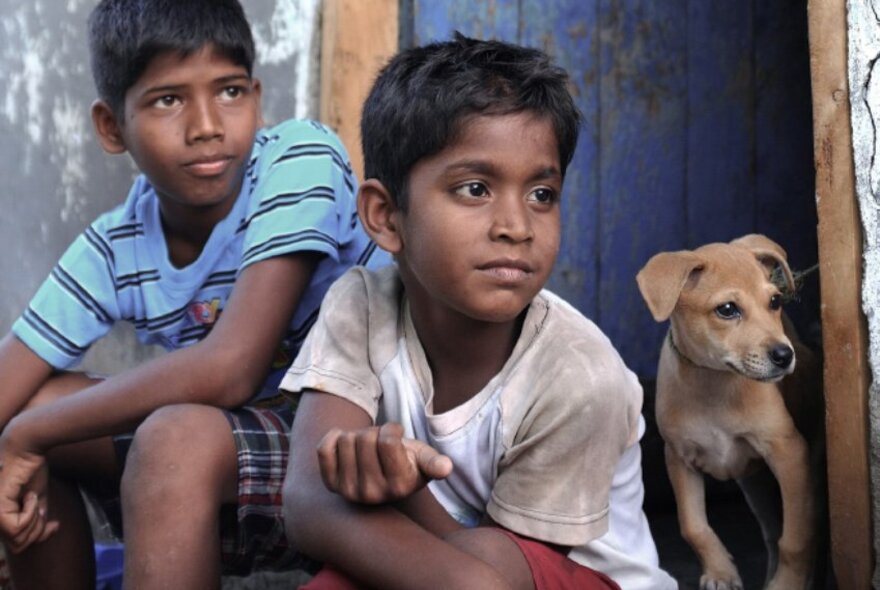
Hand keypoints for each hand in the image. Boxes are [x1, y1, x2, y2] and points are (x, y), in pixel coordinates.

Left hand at [0, 437, 57, 552]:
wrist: (26, 446)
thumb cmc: (30, 466)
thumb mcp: (37, 496)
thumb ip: (37, 514)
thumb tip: (47, 529)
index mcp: (1, 515)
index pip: (16, 542)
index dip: (38, 536)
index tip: (55, 524)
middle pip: (18, 544)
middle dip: (38, 532)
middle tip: (47, 514)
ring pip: (18, 538)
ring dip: (35, 521)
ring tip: (35, 499)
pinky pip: (17, 526)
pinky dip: (31, 513)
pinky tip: (30, 495)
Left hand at [317, 422, 452, 503]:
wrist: (380, 477)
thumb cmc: (407, 461)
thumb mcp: (424, 459)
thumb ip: (434, 463)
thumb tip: (445, 468)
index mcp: (400, 487)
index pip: (388, 440)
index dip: (392, 429)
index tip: (396, 437)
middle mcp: (373, 494)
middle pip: (365, 439)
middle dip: (374, 432)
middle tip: (379, 445)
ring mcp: (349, 492)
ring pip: (346, 440)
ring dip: (356, 435)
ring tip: (365, 448)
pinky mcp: (331, 485)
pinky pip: (324, 448)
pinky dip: (334, 437)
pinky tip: (346, 445)